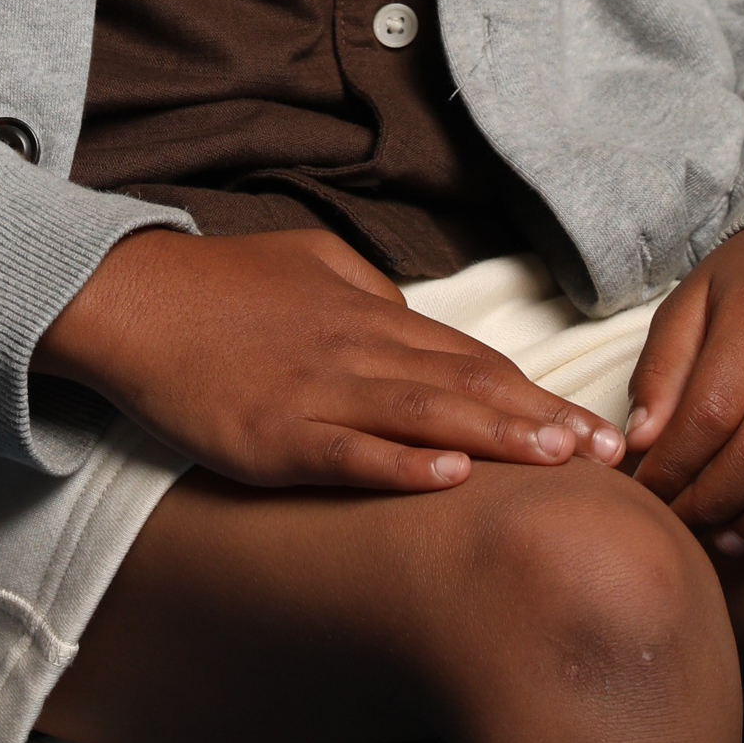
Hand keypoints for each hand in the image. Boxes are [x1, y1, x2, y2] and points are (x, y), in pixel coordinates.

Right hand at [34, 225, 625, 493]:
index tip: (594, 425)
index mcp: (369, 316)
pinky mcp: (272, 434)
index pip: (471, 357)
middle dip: (542, 422)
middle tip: (611, 456)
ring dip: (496, 439)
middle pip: (466, 386)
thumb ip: (370, 296)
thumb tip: (415, 322)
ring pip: (423, 415)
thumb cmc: (221, 284)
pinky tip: (448, 476)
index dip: (536, 392)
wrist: (132, 299)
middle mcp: (356, 351)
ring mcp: (315, 393)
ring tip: (558, 460)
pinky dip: (400, 463)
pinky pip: (346, 452)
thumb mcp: (310, 266)